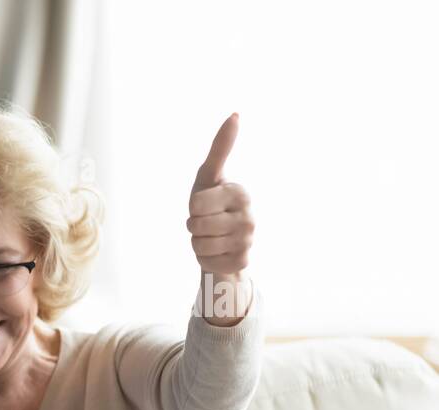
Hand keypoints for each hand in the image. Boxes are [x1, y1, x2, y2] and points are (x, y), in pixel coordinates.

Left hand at [187, 113, 253, 322]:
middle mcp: (249, 216)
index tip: (205, 204)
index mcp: (240, 193)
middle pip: (196, 224)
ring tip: (210, 237)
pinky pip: (207, 262)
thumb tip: (236, 114)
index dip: (193, 206)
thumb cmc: (211, 202)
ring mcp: (248, 241)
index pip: (197, 203)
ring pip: (200, 245)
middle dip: (193, 225)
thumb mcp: (210, 175)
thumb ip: (221, 147)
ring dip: (197, 242)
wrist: (220, 239)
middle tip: (205, 223)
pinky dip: (204, 259)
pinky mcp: (242, 262)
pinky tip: (217, 252)